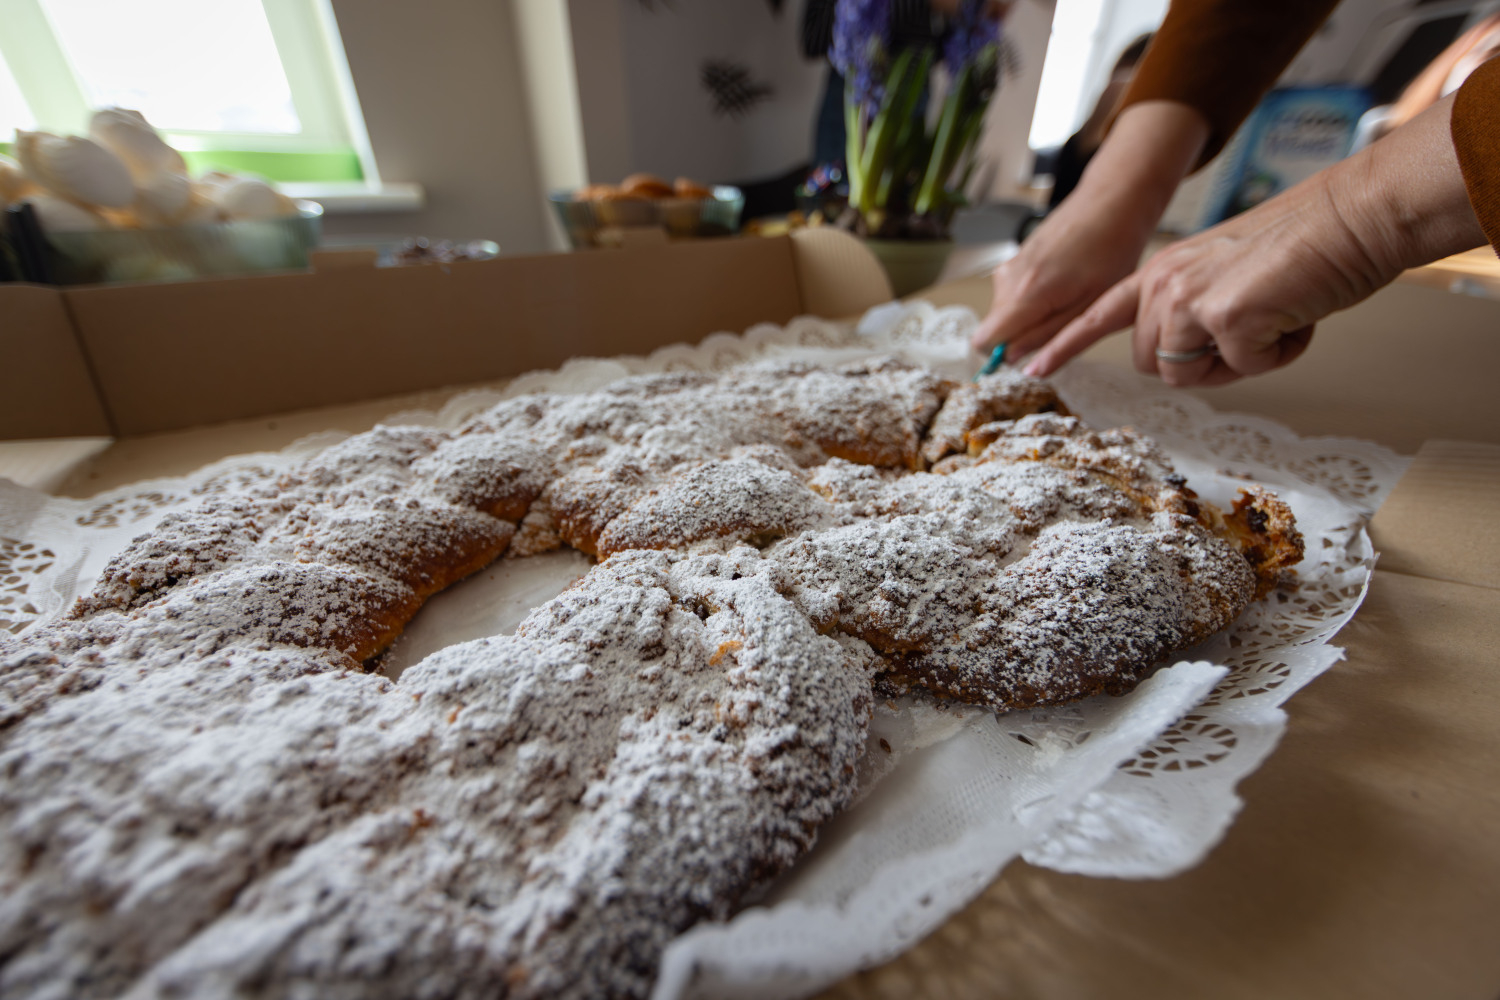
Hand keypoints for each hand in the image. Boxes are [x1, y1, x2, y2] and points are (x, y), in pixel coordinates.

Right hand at [969, 182, 1155, 359]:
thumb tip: (1015, 358)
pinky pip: (1014, 294)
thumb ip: (1048, 336)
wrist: (1113, 201)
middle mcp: (1009, 278)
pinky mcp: (1016, 258)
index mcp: (1026, 294)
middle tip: (1066, 319)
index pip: (984, 340)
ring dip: (1033, 316)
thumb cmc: (1112, 248)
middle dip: (1025, 334)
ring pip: (1006, 312)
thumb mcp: (1090, 306)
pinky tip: (1065, 283)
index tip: (1029, 354)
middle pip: (997, 328)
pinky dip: (1035, 299)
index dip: (1003, 355)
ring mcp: (1011, 265)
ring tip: (1070, 297)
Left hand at [1022, 92, 1486, 385]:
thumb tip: (1193, 353)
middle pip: (1154, 365)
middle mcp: (1162, 281)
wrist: (1349, 220)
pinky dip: (1275, 355)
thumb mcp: (1230, 279)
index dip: (1065, 343)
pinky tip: (1292, 316)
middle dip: (1203, 366)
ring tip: (1272, 318)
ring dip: (1237, 363)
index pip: (1099, 312)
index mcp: (1162, 270)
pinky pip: (1241, 369)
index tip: (1029, 365)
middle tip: (1252, 329)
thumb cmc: (1303, 251)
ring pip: (1187, 375)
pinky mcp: (1218, 315)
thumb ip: (1198, 312)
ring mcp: (1185, 297)